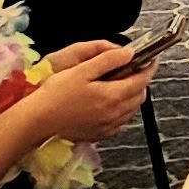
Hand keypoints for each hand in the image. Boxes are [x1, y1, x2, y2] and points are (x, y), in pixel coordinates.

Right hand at [12, 41, 155, 148]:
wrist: (38, 120)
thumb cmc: (56, 94)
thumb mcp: (82, 70)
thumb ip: (108, 60)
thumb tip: (128, 53)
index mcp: (112, 96)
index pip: (142, 80)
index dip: (149, 67)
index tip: (151, 59)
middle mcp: (114, 114)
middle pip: (140, 96)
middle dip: (140, 81)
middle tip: (131, 69)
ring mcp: (108, 127)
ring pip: (131, 109)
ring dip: (131, 95)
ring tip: (117, 83)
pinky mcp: (100, 134)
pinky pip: (120, 120)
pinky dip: (121, 109)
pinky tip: (107, 102)